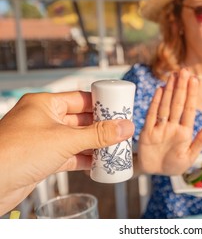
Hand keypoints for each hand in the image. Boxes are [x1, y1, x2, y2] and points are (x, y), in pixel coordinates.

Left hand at [0, 91, 133, 214]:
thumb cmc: (16, 153)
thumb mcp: (65, 140)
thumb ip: (98, 135)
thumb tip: (125, 127)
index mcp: (44, 104)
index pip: (80, 98)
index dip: (101, 103)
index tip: (120, 109)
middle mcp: (43, 120)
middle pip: (81, 120)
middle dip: (101, 127)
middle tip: (122, 130)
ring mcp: (43, 140)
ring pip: (76, 139)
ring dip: (95, 145)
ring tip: (116, 147)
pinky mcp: (42, 159)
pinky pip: (70, 156)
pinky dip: (84, 159)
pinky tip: (99, 163)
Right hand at [137, 68, 201, 174]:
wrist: (155, 173)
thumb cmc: (174, 164)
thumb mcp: (190, 156)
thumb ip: (201, 140)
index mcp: (184, 132)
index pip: (189, 109)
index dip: (191, 94)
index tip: (194, 79)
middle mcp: (172, 126)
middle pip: (177, 103)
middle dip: (181, 87)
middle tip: (184, 71)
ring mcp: (159, 128)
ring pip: (165, 106)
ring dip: (169, 91)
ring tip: (173, 75)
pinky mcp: (147, 132)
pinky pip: (151, 115)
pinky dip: (155, 103)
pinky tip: (159, 90)